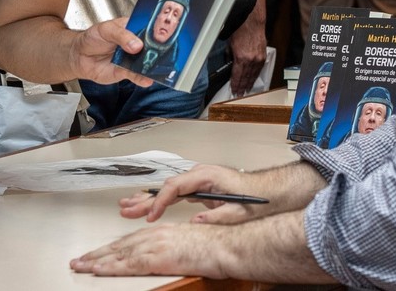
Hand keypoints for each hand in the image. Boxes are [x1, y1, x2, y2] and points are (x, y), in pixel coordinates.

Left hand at [70, 223, 223, 277]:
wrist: (229, 245)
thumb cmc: (215, 247)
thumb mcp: (187, 246)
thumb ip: (170, 251)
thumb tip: (162, 259)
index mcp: (160, 232)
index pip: (128, 241)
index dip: (109, 249)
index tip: (94, 255)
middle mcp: (154, 235)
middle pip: (119, 245)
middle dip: (96, 254)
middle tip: (78, 261)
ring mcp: (156, 245)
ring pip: (119, 254)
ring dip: (97, 261)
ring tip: (80, 266)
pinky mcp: (159, 257)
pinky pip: (130, 263)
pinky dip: (112, 266)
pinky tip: (98, 270)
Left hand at [74, 18, 154, 86]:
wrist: (79, 56)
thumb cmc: (92, 38)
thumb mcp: (105, 30)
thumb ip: (121, 35)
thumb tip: (136, 44)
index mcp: (132, 28)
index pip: (149, 27)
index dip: (157, 31)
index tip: (163, 34)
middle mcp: (135, 43)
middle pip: (151, 47)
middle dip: (158, 50)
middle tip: (162, 52)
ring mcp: (132, 58)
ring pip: (146, 62)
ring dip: (152, 65)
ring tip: (155, 66)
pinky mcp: (126, 71)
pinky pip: (137, 76)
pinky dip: (143, 78)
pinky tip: (147, 79)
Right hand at [120, 164, 254, 224]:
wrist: (267, 191)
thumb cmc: (256, 198)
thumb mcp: (239, 210)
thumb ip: (217, 216)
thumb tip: (196, 220)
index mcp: (206, 176)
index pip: (176, 187)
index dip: (161, 202)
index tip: (152, 216)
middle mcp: (199, 175)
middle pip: (166, 187)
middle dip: (145, 200)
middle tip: (127, 209)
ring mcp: (197, 180)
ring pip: (167, 190)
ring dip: (148, 199)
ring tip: (128, 205)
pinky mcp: (198, 188)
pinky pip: (174, 194)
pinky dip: (160, 200)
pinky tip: (147, 205)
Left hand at [226, 19, 266, 96]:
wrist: (252, 23)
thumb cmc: (240, 31)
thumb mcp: (229, 45)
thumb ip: (229, 56)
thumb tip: (229, 64)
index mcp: (240, 58)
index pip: (237, 76)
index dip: (235, 85)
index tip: (234, 90)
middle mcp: (250, 60)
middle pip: (245, 78)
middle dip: (242, 87)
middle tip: (239, 94)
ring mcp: (258, 58)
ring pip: (253, 75)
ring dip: (249, 83)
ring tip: (246, 90)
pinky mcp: (263, 56)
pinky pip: (259, 69)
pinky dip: (255, 76)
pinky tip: (253, 80)